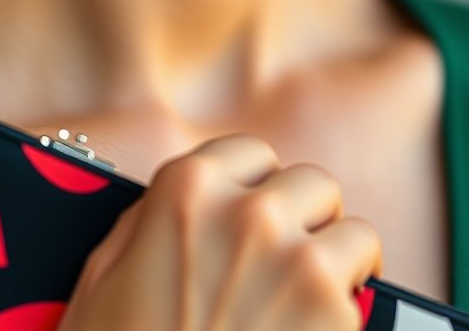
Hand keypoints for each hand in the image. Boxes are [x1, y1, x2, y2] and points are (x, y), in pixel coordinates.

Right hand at [59, 136, 380, 330]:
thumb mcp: (102, 277)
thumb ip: (145, 223)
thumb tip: (175, 207)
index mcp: (189, 191)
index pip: (250, 153)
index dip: (251, 187)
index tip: (252, 212)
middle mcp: (251, 215)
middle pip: (312, 185)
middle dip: (302, 220)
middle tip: (282, 262)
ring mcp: (301, 265)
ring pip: (354, 235)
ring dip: (335, 265)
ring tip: (307, 302)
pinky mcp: (338, 318)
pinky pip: (366, 297)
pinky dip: (345, 318)